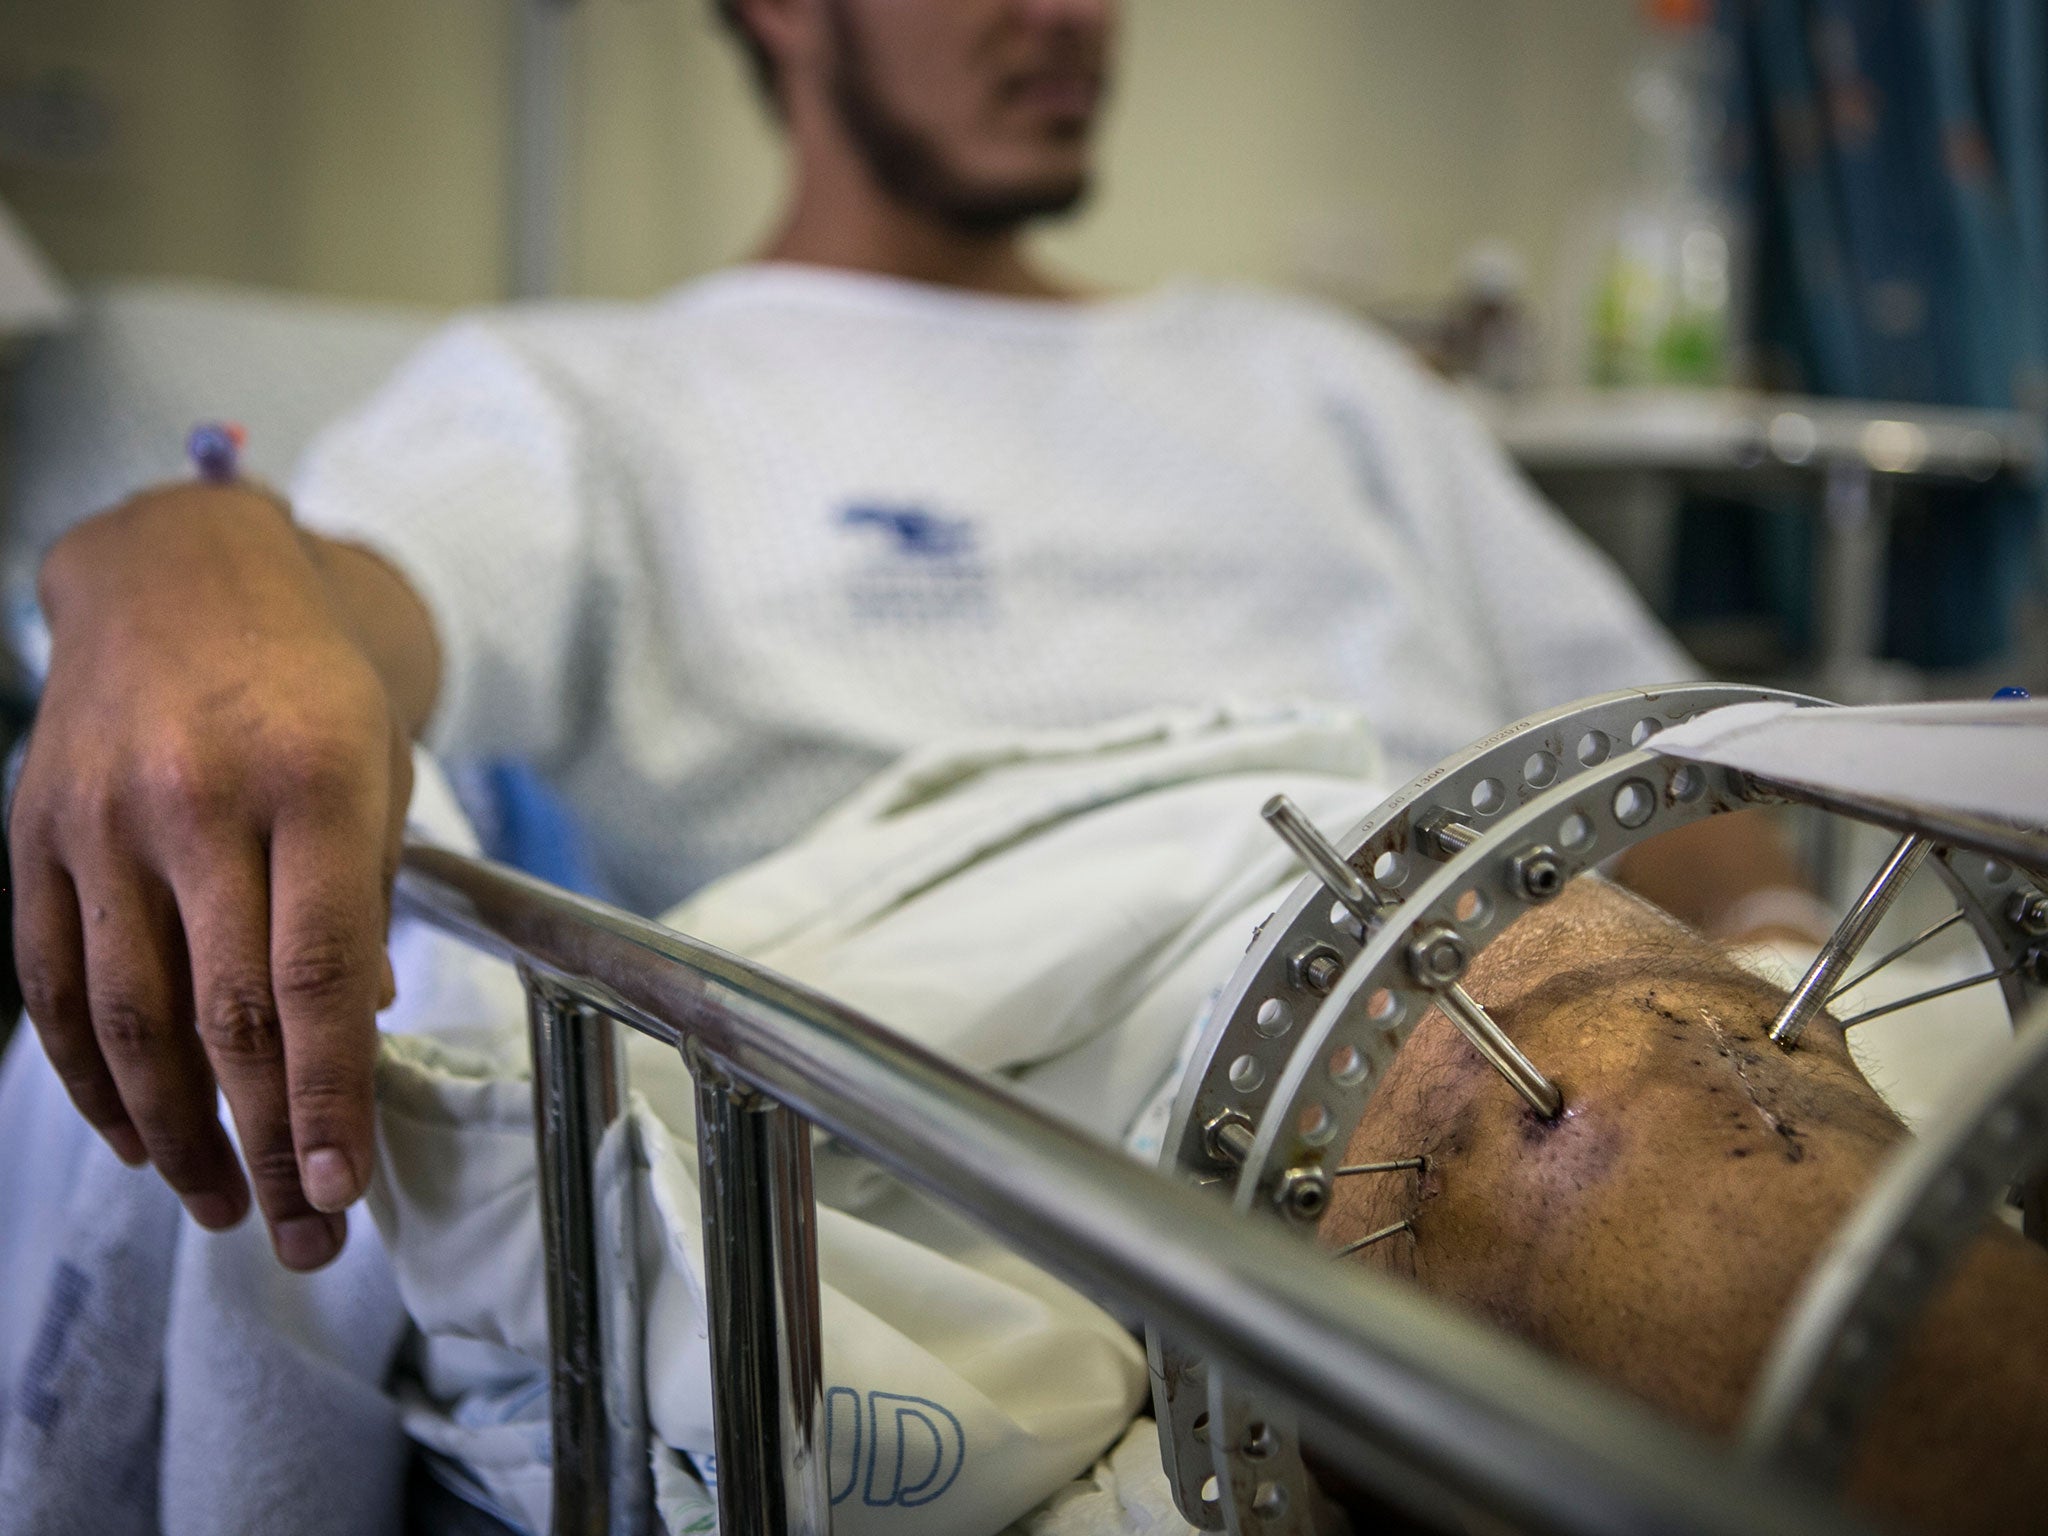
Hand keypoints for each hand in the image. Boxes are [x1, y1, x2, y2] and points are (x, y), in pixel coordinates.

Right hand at [10, 484, 415, 1270]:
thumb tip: (353, 1042)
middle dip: (268, 1141)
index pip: (317, 973)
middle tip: (304, 1234)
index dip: (328, 1094)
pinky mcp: (32, 836)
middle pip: (224, 1012)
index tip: (345, 1188)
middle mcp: (195, 801)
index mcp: (309, 780)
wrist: (179, 575)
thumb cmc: (307, 687)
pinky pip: (50, 983)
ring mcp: (98, 819)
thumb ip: (364, 905)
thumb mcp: (377, 772)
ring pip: (127, 1015)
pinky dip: (90, 1075)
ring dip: (178, 1130)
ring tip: (227, 1204)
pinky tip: (139, 1135)